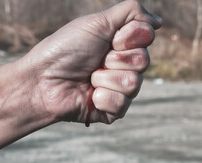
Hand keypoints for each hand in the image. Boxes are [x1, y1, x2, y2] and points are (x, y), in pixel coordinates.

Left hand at [18, 0, 161, 123]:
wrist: (42, 80)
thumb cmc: (64, 49)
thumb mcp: (97, 22)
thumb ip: (131, 13)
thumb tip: (159, 22)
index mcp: (119, 45)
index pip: (147, 38)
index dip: (129, 38)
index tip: (110, 39)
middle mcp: (121, 66)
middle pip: (144, 61)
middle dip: (117, 58)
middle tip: (96, 60)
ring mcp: (117, 90)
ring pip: (135, 84)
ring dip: (107, 78)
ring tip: (88, 78)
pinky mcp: (111, 111)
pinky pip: (123, 104)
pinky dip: (104, 97)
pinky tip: (89, 96)